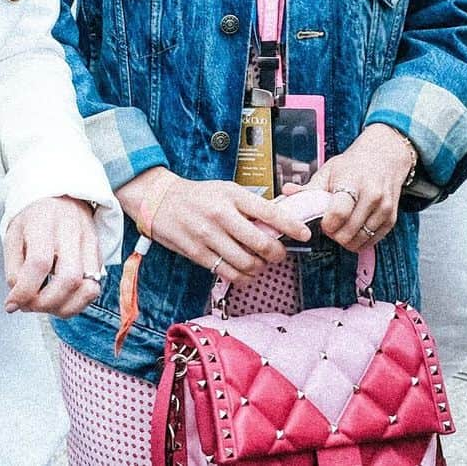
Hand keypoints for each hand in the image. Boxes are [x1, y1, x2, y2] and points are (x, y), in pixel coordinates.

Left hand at [3, 196, 101, 317]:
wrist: (61, 196)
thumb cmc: (34, 218)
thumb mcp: (13, 236)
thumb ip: (13, 270)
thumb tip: (18, 300)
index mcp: (45, 223)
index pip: (39, 263)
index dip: (25, 291)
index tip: (12, 303)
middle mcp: (72, 231)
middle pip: (69, 279)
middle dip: (46, 304)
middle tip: (30, 305)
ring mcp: (90, 243)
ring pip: (88, 288)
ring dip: (64, 307)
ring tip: (47, 304)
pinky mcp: (99, 254)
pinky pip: (94, 288)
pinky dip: (77, 302)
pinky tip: (61, 299)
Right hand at [150, 178, 309, 287]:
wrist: (161, 201)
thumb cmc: (199, 195)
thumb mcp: (226, 190)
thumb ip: (250, 206)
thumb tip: (277, 221)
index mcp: (233, 196)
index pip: (270, 212)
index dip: (291, 226)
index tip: (306, 234)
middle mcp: (222, 215)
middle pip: (261, 243)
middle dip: (276, 253)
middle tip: (279, 254)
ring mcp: (209, 236)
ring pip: (246, 262)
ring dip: (259, 267)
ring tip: (260, 263)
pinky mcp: (198, 253)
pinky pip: (227, 272)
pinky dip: (242, 276)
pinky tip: (245, 271)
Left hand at [287, 125, 414, 251]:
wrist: (386, 155)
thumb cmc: (354, 164)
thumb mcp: (330, 170)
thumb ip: (309, 187)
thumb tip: (286, 193)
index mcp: (353, 181)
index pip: (338, 213)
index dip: (327, 224)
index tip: (322, 221)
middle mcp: (371, 195)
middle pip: (347, 232)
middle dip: (334, 234)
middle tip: (330, 225)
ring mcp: (384, 208)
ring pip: (359, 241)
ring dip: (346, 240)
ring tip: (342, 226)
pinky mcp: (391, 219)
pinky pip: (371, 242)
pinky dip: (360, 241)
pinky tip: (354, 228)